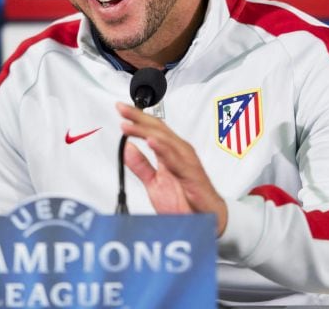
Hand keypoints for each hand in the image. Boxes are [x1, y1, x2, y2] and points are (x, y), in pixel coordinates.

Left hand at [116, 102, 227, 235]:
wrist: (207, 219)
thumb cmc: (186, 200)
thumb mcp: (155, 182)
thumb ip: (141, 165)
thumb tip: (127, 148)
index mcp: (172, 152)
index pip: (153, 129)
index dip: (137, 118)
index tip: (121, 109)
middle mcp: (180, 153)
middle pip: (158, 129)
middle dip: (139, 118)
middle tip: (122, 109)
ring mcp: (187, 162)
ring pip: (165, 141)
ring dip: (146, 131)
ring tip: (130, 125)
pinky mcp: (191, 175)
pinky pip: (176, 161)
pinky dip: (163, 150)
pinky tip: (151, 142)